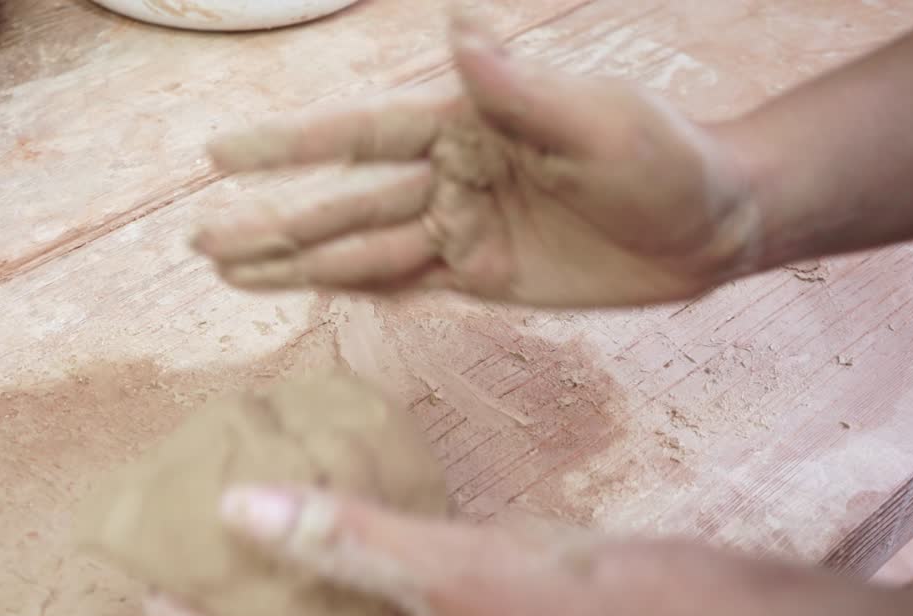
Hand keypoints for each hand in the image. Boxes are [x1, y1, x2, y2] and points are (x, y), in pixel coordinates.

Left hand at [144, 486, 725, 615]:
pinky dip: (357, 561)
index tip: (147, 588)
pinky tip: (346, 513)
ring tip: (251, 523)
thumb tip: (238, 511)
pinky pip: (394, 600)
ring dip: (295, 579)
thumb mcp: (450, 574)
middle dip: (239, 609)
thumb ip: (345, 540)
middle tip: (191, 553)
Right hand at [192, 14, 761, 306]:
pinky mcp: (481, 277)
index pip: (357, 138)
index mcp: (464, 126)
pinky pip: (403, 288)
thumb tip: (458, 26)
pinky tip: (308, 292)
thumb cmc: (666, 157)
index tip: (217, 153)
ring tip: (229, 274)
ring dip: (294, 264)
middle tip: (198, 240)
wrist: (714, 226)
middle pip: (340, 205)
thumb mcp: (600, 118)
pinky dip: (353, 292)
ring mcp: (460, 230)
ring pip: (359, 251)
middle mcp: (448, 177)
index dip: (285, 148)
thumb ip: (521, 88)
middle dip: (269, 225)